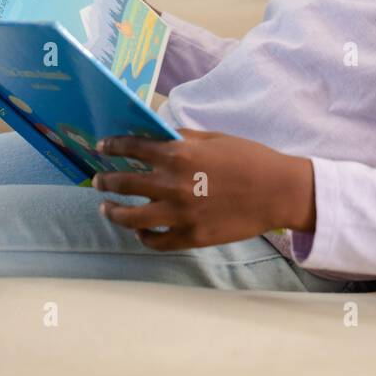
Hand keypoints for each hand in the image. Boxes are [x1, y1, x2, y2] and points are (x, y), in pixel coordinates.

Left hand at [91, 130, 316, 249]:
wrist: (277, 191)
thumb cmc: (250, 158)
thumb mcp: (215, 138)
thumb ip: (184, 137)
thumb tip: (158, 135)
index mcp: (179, 154)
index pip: (133, 147)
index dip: (113, 146)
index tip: (102, 147)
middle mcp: (172, 184)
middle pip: (125, 183)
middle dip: (106, 181)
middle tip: (98, 180)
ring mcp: (179, 214)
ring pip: (131, 217)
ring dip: (113, 211)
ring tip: (106, 208)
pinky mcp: (190, 237)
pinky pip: (156, 240)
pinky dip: (143, 235)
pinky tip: (140, 230)